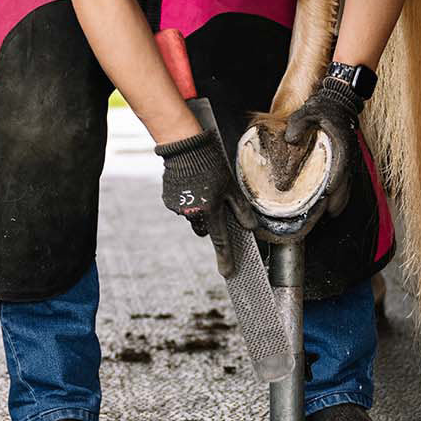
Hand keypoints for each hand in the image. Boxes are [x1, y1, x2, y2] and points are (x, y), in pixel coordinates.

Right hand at [155, 129, 258, 276]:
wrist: (185, 147)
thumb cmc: (211, 164)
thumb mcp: (231, 185)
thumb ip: (240, 209)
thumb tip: (251, 227)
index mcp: (210, 210)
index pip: (220, 240)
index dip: (225, 257)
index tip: (227, 273)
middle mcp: (193, 213)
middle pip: (205, 229)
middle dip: (210, 223)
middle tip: (214, 204)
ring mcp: (179, 208)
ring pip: (193, 218)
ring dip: (198, 209)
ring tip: (202, 187)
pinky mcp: (168, 200)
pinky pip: (182, 208)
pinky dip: (188, 201)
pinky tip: (192, 185)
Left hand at [283, 78, 363, 217]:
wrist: (339, 100)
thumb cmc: (324, 107)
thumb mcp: (307, 112)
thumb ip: (298, 124)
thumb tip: (290, 140)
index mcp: (341, 143)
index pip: (341, 165)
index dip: (335, 180)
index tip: (327, 192)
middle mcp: (349, 152)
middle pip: (347, 180)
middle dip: (339, 198)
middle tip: (328, 213)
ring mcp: (349, 157)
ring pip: (348, 183)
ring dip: (341, 198)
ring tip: (330, 213)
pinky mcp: (345, 159)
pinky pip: (345, 179)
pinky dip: (340, 191)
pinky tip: (331, 201)